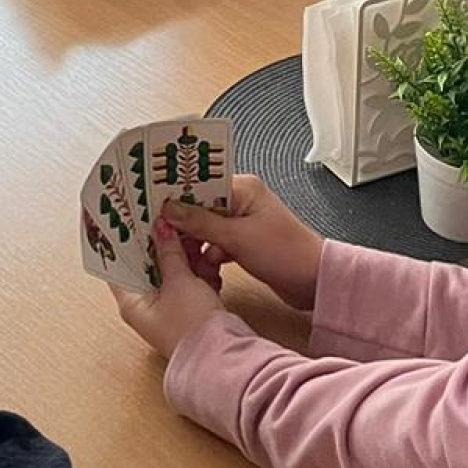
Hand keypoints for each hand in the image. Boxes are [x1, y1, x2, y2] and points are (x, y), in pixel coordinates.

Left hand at [112, 216, 227, 358]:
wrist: (223, 356)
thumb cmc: (192, 327)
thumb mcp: (179, 281)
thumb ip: (169, 252)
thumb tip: (160, 228)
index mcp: (132, 302)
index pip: (120, 264)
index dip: (126, 240)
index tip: (132, 217)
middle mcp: (146, 306)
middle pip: (147, 266)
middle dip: (159, 242)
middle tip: (165, 216)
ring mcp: (168, 308)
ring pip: (170, 272)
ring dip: (181, 254)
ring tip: (189, 230)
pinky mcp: (188, 310)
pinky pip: (188, 282)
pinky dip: (195, 269)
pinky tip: (205, 252)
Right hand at [161, 174, 322, 311]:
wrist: (314, 283)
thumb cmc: (286, 254)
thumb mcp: (238, 237)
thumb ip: (201, 222)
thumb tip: (170, 209)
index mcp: (243, 188)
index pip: (200, 183)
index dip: (176, 194)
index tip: (153, 204)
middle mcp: (242, 201)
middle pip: (200, 206)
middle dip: (184, 224)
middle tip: (164, 235)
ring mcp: (243, 223)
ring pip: (206, 228)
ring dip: (198, 244)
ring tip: (189, 257)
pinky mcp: (244, 243)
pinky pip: (216, 244)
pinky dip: (210, 255)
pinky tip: (209, 266)